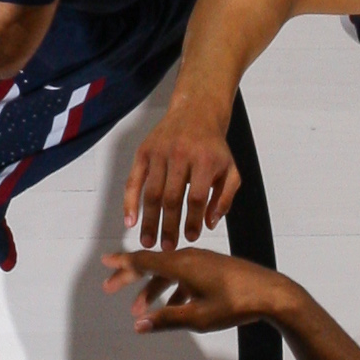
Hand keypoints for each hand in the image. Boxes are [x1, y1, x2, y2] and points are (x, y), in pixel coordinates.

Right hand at [101, 249, 297, 334]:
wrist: (273, 294)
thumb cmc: (235, 304)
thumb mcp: (198, 317)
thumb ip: (166, 319)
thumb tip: (139, 325)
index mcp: (181, 265)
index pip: (143, 260)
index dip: (122, 263)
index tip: (105, 262)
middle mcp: (189, 258)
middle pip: (152, 265)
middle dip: (130, 276)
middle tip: (110, 287)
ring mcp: (202, 262)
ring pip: (168, 273)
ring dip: (152, 289)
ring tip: (139, 309)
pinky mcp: (213, 268)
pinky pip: (184, 275)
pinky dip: (171, 289)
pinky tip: (172, 305)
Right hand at [124, 102, 238, 249]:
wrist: (196, 112)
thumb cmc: (213, 146)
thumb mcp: (230, 168)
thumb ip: (225, 197)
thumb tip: (210, 223)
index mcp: (206, 160)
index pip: (197, 197)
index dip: (193, 220)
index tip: (191, 238)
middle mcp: (182, 155)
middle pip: (172, 198)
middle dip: (169, 226)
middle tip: (167, 248)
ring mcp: (160, 153)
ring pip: (152, 193)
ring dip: (149, 221)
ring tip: (148, 241)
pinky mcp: (144, 151)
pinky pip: (133, 181)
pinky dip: (130, 202)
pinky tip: (130, 221)